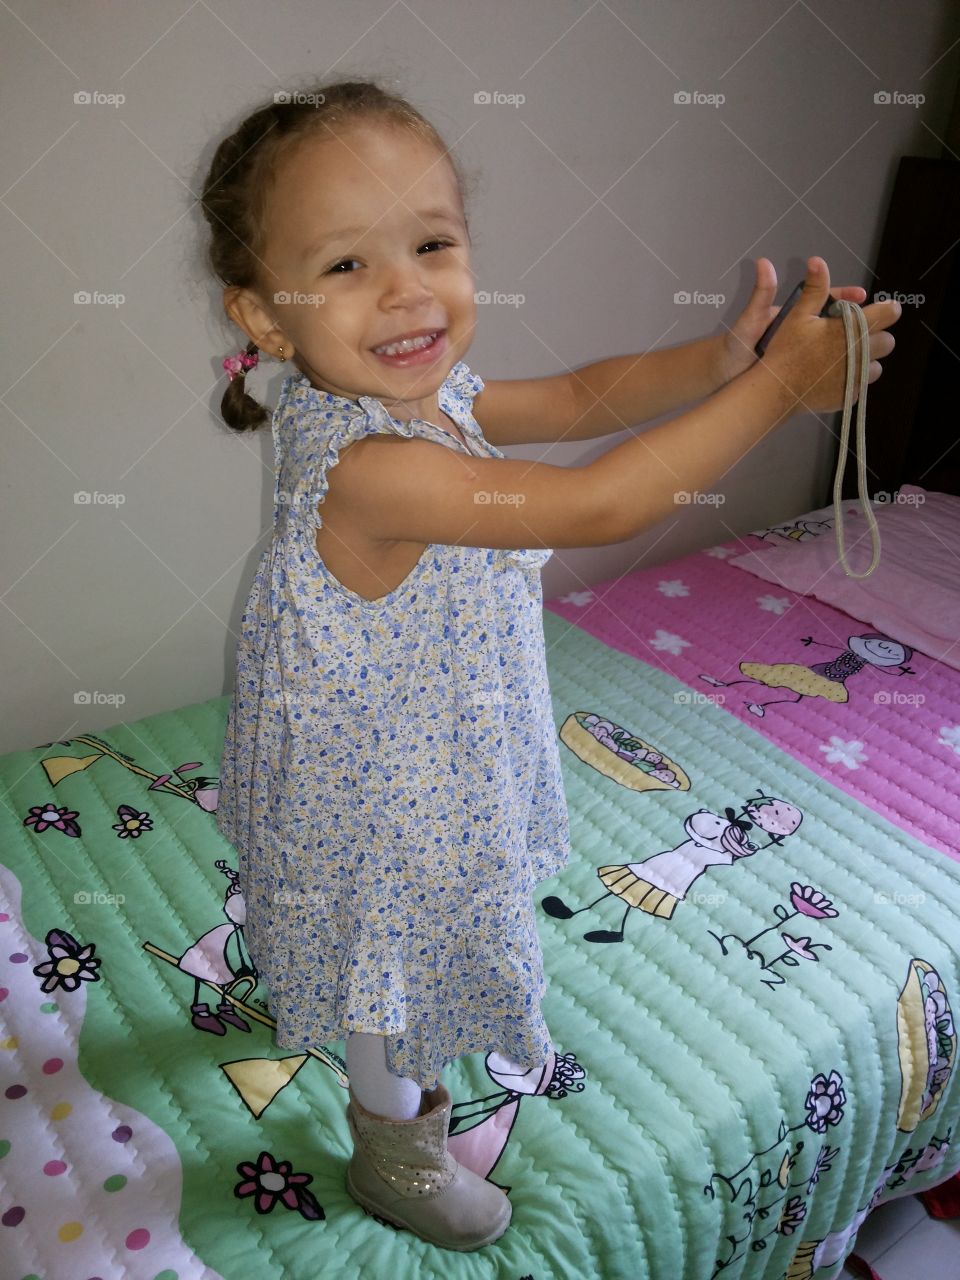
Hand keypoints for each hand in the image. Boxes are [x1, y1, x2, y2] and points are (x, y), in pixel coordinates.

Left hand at [717, 257, 874, 385]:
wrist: (724, 377)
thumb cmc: (734, 346)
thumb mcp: (749, 321)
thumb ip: (760, 295)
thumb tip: (765, 262)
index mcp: (793, 315)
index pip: (825, 300)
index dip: (844, 297)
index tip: (861, 296)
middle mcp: (802, 332)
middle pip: (836, 324)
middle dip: (857, 324)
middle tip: (876, 325)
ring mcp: (803, 352)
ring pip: (834, 346)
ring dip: (853, 348)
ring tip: (870, 351)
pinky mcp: (801, 372)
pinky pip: (826, 368)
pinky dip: (841, 370)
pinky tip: (854, 375)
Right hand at [761, 257, 900, 413]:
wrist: (777, 390)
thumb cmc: (787, 349)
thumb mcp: (799, 314)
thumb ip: (815, 288)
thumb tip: (817, 260)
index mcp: (855, 329)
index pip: (890, 314)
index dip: (887, 309)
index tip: (877, 311)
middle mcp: (862, 353)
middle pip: (887, 342)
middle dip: (874, 337)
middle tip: (853, 337)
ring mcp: (857, 377)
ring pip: (876, 366)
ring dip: (865, 360)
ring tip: (844, 358)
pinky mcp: (850, 395)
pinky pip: (861, 385)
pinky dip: (853, 379)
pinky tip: (834, 376)